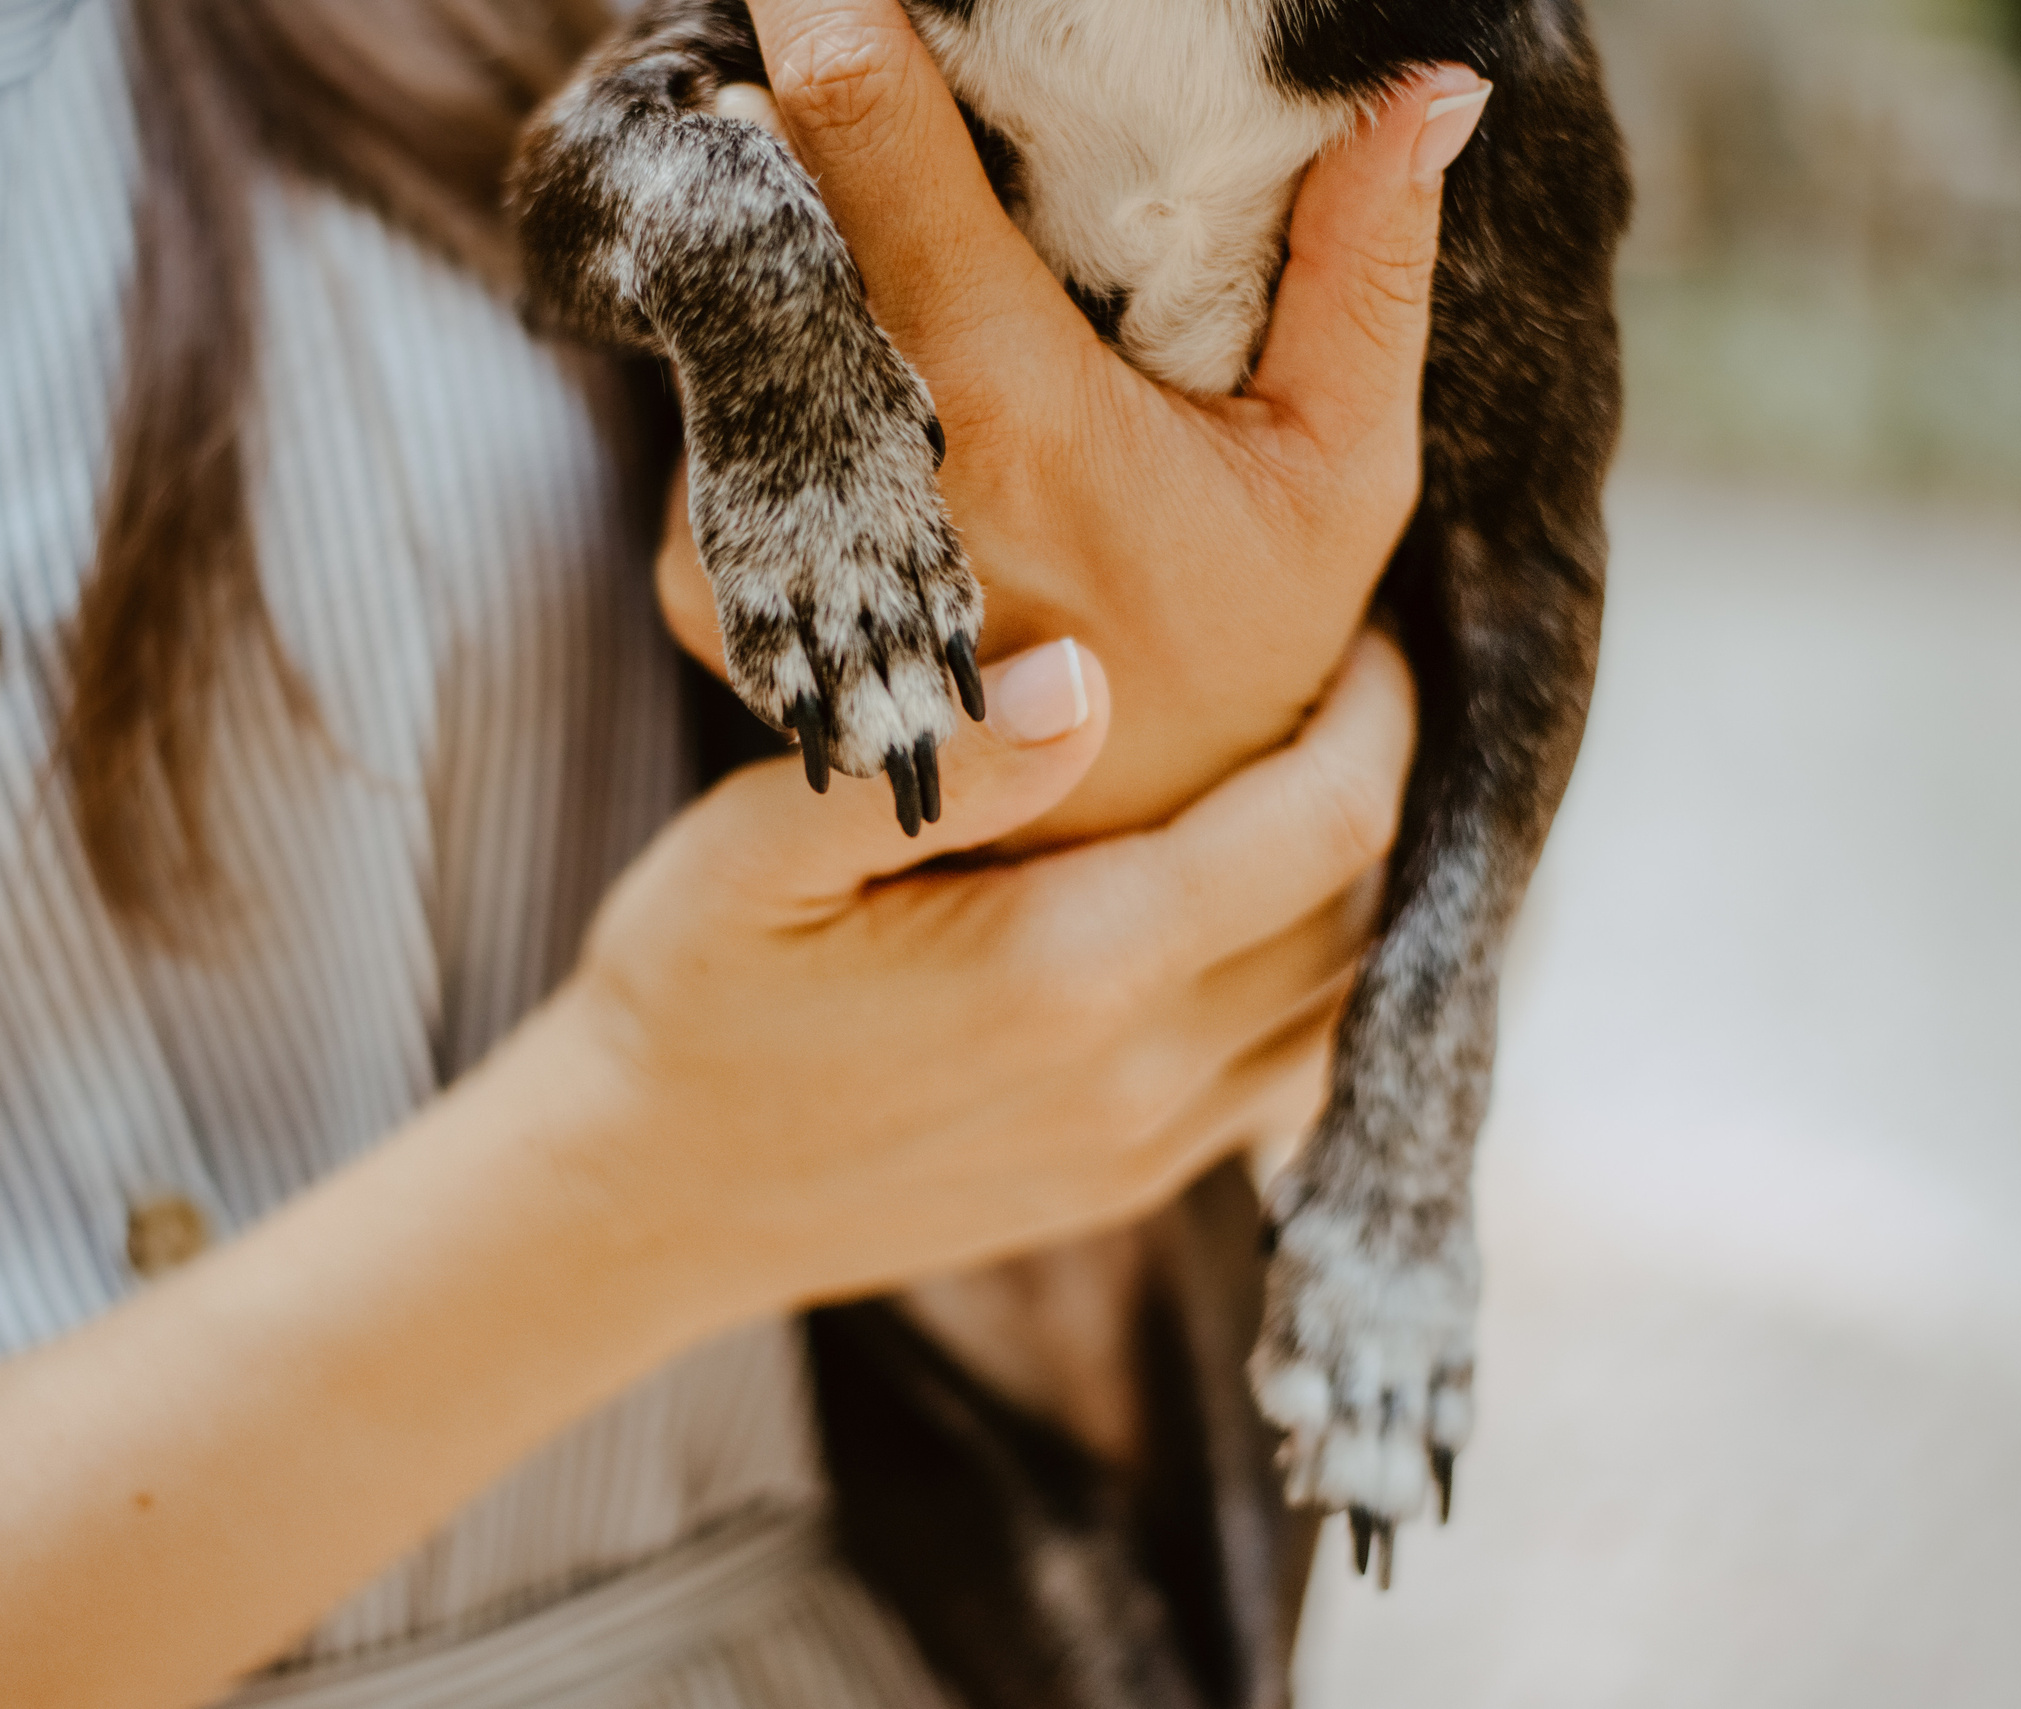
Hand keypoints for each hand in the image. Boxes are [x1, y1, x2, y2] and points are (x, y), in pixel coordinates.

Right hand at [533, 631, 1414, 1309]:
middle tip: (1344, 689)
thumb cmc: (690, 992)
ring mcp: (1141, 1148)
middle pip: (1357, 912)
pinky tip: (1258, 920)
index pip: (1324, 823)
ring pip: (1340, 1007)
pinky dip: (1311, 990)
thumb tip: (1091, 676)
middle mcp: (1139, 1072)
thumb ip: (942, 760)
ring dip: (1356, 895)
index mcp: (1069, 965)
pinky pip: (1285, 1083)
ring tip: (1312, 793)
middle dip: (1377, 788)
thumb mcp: (762, 846)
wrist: (643, 1197)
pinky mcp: (1124, 1189)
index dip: (1377, 714)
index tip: (1367, 637)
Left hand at [660, 0, 1482, 843]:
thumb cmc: (1240, 647)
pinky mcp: (703, 581)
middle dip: (812, 126)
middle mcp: (845, 459)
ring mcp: (748, 529)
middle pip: (769, 200)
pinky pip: (715, 413)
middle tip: (868, 76)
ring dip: (800, 260)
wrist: (1106, 843)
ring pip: (737, 308)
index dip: (833, 22)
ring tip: (906, 292)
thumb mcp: (1338, 476)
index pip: (867, 141)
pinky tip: (879, 410)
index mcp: (998, 401)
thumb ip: (1369, 277)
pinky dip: (782, 375)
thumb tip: (1431, 86)